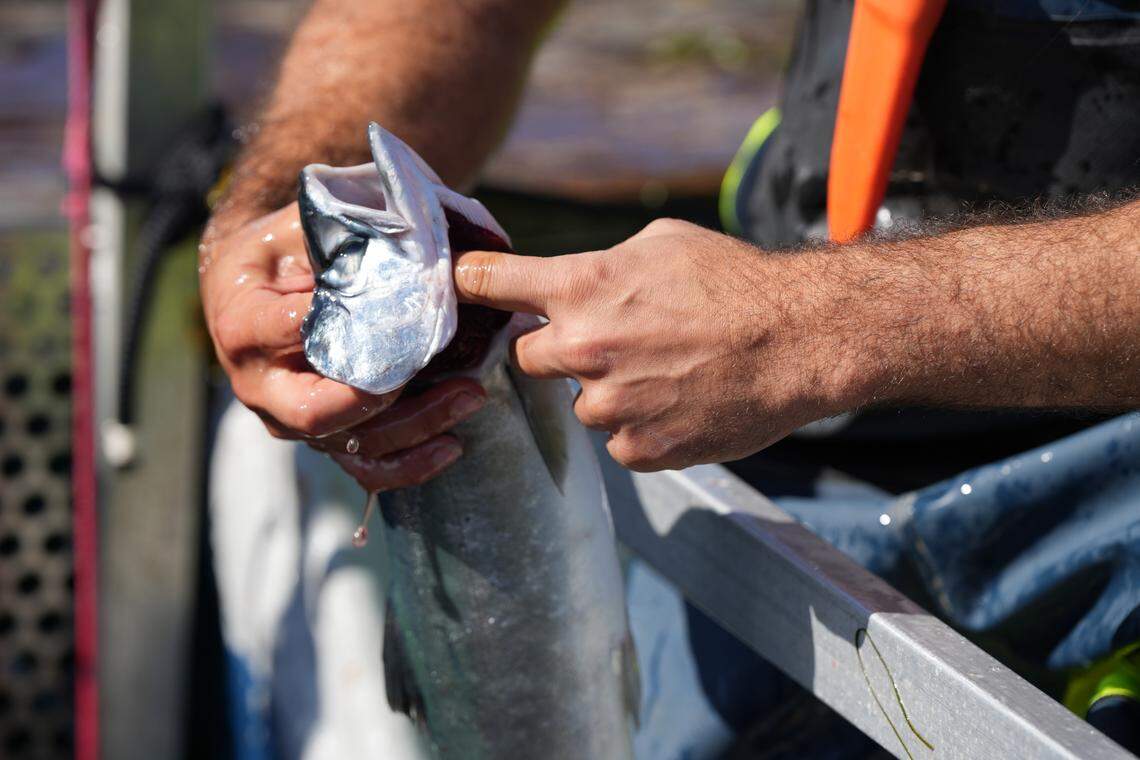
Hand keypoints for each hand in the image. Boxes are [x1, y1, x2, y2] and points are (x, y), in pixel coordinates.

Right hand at [199, 203, 486, 489]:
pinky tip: (449, 446)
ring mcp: (288, 418)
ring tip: (470, 396)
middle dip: (384, 399)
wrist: (246, 288)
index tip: (396, 319)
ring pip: (352, 443)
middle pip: (318, 411)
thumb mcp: (299, 226)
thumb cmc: (279, 250)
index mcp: (246, 325)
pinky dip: (408, 464)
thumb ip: (348, 233)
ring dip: (416, 427)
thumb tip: (425, 237)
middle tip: (439, 374)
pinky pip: (362, 466)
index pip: (289, 333)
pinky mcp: (318, 437)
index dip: (344, 332)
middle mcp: (261, 385)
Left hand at [453, 219, 852, 470]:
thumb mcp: (662, 244)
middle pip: (525, 359)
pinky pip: (618, 442)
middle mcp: (583, 348)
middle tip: (607, 343)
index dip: (465, 284)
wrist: (798, 340)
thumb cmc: (735, 282)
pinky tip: (679, 403)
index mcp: (582, 287)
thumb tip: (573, 282)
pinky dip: (640, 428)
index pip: (489, 283)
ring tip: (664, 375)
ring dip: (607, 393)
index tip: (454, 287)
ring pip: (581, 405)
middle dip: (556, 352)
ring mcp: (610, 405)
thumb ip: (602, 266)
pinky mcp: (639, 449)